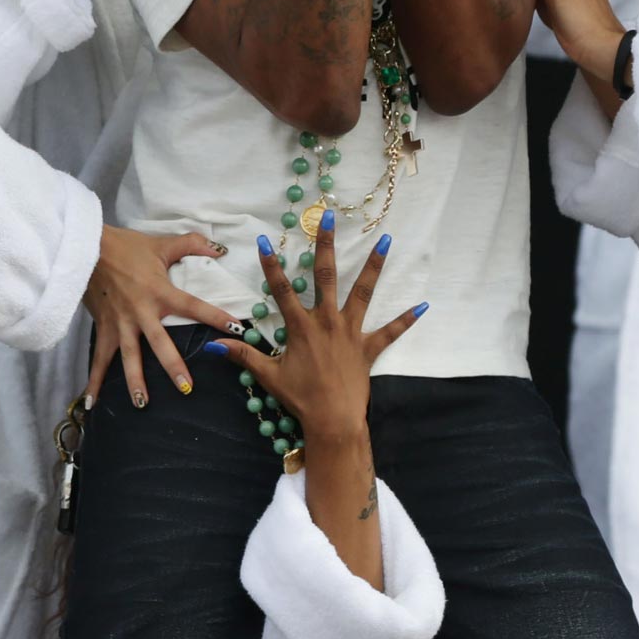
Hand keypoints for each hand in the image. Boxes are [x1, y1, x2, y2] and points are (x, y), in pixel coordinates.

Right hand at [83, 227, 244, 409]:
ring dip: (135, 381)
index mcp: (159, 292)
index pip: (193, 306)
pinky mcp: (104, 328)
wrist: (86, 248)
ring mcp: (121, 323)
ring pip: (129, 357)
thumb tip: (220, 249)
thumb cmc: (126, 246)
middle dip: (173, 366)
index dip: (215, 316)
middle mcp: (141, 312)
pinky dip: (94, 381)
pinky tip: (92, 403)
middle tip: (187, 388)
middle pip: (159, 343)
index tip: (236, 330)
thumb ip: (192, 244)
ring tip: (143, 404)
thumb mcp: (161, 243)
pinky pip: (99, 358)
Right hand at [207, 213, 424, 441]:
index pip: (282, 290)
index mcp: (302, 327)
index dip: (272, 265)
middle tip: (329, 218)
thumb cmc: (300, 398)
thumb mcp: (268, 376)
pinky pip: (390, 331)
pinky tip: (424, 305)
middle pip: (326, 276)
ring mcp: (351, 332)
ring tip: (386, 241)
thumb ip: (243, 354)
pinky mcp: (369, 348)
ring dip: (374, 266)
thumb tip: (214, 344)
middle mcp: (327, 322)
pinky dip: (407, 319)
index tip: (266, 240)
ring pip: (364, 292)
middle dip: (326, 245)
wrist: (332, 421)